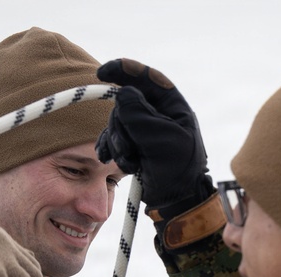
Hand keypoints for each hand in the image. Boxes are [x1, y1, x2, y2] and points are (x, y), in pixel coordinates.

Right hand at [96, 59, 213, 217]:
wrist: (175, 201)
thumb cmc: (178, 170)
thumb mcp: (163, 140)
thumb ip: (141, 115)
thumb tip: (122, 93)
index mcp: (171, 105)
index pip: (146, 78)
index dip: (124, 71)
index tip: (102, 73)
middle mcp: (156, 113)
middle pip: (124, 103)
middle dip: (121, 126)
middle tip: (130, 148)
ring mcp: (141, 129)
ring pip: (115, 122)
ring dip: (118, 144)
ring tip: (131, 162)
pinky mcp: (130, 144)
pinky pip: (110, 138)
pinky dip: (108, 149)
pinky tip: (107, 160)